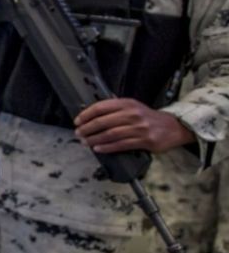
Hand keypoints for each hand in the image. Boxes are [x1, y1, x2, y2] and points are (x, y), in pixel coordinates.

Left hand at [75, 98, 194, 154]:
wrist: (174, 127)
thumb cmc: (149, 118)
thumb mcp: (133, 107)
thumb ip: (115, 108)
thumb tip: (91, 113)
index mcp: (127, 104)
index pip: (101, 107)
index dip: (86, 114)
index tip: (77, 121)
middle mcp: (133, 114)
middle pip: (103, 121)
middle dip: (87, 128)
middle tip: (79, 133)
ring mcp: (139, 128)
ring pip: (110, 134)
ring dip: (94, 139)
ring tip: (85, 142)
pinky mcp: (145, 141)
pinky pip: (121, 145)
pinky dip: (107, 147)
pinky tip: (98, 148)